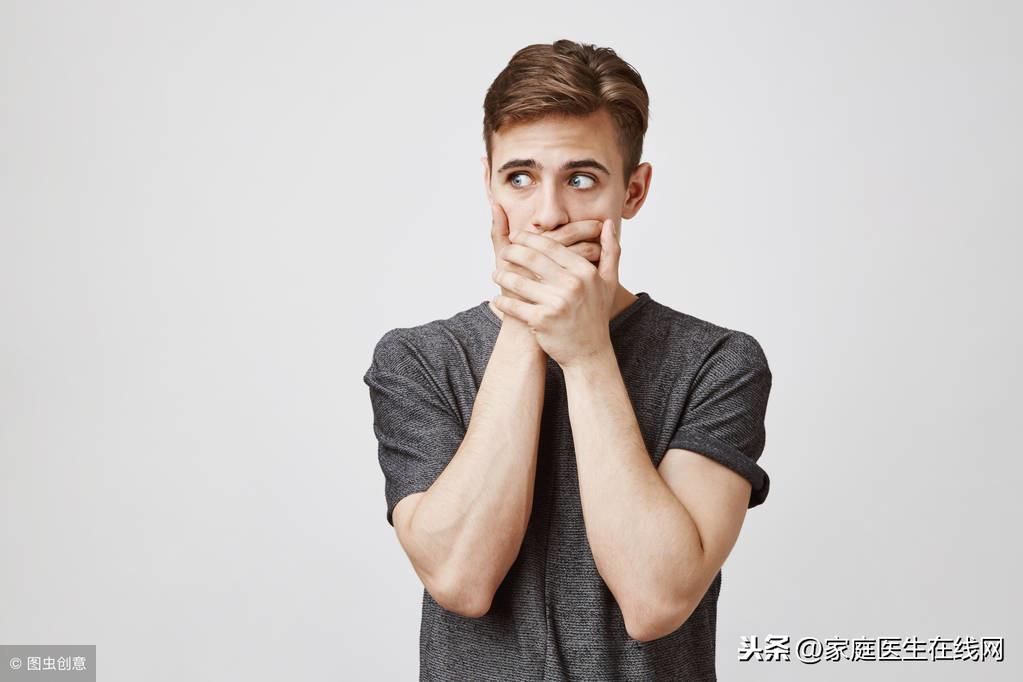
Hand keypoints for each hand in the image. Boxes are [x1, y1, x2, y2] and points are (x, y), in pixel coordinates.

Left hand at [490, 216, 620, 368]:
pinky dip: (502, 302)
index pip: (551, 247)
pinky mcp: (542, 320)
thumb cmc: (596, 315)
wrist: (589, 353)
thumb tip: (608, 223)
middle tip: (503, 253)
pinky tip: (496, 300)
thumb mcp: (608, 281)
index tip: (516, 236)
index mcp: (585, 272)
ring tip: (496, 274)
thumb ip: (610, 250)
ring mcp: (556, 303)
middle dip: (512, 253)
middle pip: (532, 259)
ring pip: (519, 282)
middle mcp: (572, 285)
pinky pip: (514, 306)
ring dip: (502, 277)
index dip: (529, 239)